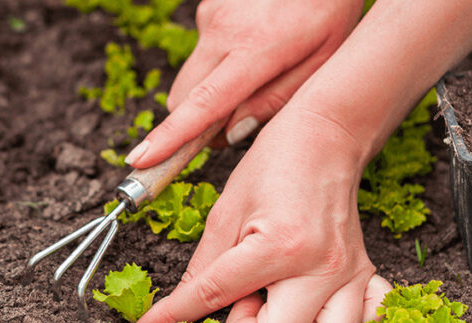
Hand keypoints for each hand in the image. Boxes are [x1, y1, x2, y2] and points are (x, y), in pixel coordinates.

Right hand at [125, 0, 361, 166]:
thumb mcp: (322, 62)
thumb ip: (276, 101)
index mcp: (255, 49)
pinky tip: (254, 46)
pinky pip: (203, 53)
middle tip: (238, 122)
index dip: (171, 136)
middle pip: (184, 98)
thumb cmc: (329, 13)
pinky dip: (220, 64)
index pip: (204, 103)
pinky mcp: (208, 10)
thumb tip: (231, 133)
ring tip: (257, 72)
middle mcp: (223, 31)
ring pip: (192, 78)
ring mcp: (211, 17)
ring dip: (212, 91)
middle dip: (200, 121)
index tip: (142, 159)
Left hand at [133, 111, 390, 322]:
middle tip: (239, 296)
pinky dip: (337, 322)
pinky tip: (314, 304)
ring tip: (273, 298)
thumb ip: (202, 266)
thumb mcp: (226, 210)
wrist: (327, 135)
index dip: (174, 316)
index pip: (215, 297)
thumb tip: (175, 308)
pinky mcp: (364, 272)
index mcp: (279, 246)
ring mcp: (349, 273)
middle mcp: (320, 267)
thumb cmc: (274, 163)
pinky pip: (366, 320)